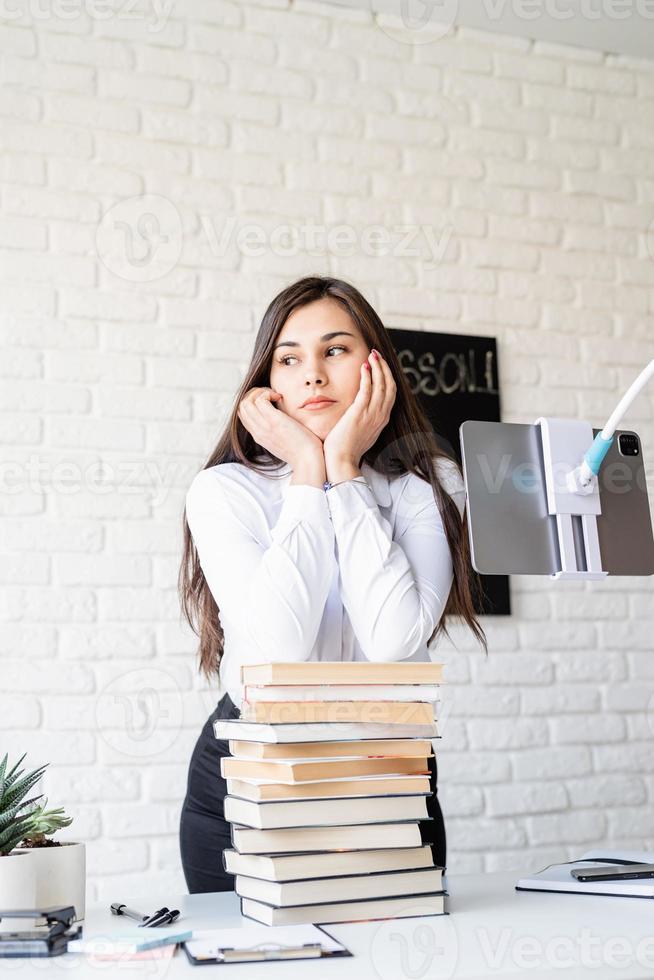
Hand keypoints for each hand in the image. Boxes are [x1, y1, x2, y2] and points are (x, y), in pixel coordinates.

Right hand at [237, 387, 323, 468]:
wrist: (307, 461)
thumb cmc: (301, 450)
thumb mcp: (283, 440)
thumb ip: (276, 430)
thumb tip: (281, 418)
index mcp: (258, 436)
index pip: (243, 414)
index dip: (252, 402)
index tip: (269, 400)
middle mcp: (257, 431)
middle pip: (241, 406)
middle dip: (254, 394)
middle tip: (272, 395)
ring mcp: (264, 426)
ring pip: (246, 401)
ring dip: (260, 392)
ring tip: (275, 396)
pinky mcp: (274, 421)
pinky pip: (260, 400)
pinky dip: (268, 393)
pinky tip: (280, 397)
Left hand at [323, 349, 396, 466]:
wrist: (342, 462)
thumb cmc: (346, 449)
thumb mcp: (361, 432)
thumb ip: (364, 419)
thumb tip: (360, 411)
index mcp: (382, 420)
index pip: (391, 393)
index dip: (387, 376)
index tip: (381, 364)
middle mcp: (381, 416)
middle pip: (390, 385)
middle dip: (385, 367)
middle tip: (377, 354)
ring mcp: (372, 414)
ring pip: (381, 384)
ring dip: (378, 367)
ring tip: (372, 354)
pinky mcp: (360, 413)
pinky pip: (367, 389)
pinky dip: (367, 376)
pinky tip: (364, 366)